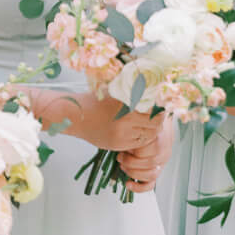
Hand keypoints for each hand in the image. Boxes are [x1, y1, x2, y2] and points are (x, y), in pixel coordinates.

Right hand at [48, 90, 163, 153]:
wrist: (75, 116)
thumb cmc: (96, 101)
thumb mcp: (115, 92)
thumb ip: (133, 92)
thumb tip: (154, 90)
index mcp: (127, 104)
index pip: (154, 110)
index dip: (160, 109)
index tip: (159, 107)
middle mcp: (125, 120)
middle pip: (155, 124)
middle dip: (158, 122)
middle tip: (156, 118)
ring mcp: (121, 134)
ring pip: (148, 136)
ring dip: (150, 132)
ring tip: (146, 125)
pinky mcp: (117, 145)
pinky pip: (137, 144)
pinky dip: (140, 139)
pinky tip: (135, 132)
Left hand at [118, 123, 174, 192]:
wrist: (156, 127)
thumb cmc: (144, 126)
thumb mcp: (140, 125)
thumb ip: (135, 131)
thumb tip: (122, 138)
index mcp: (162, 140)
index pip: (153, 148)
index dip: (136, 149)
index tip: (125, 145)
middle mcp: (164, 153)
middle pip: (151, 162)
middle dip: (131, 161)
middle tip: (120, 156)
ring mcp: (161, 164)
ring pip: (151, 175)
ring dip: (133, 172)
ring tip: (123, 165)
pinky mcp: (155, 172)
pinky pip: (150, 185)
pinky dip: (138, 188)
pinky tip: (127, 184)